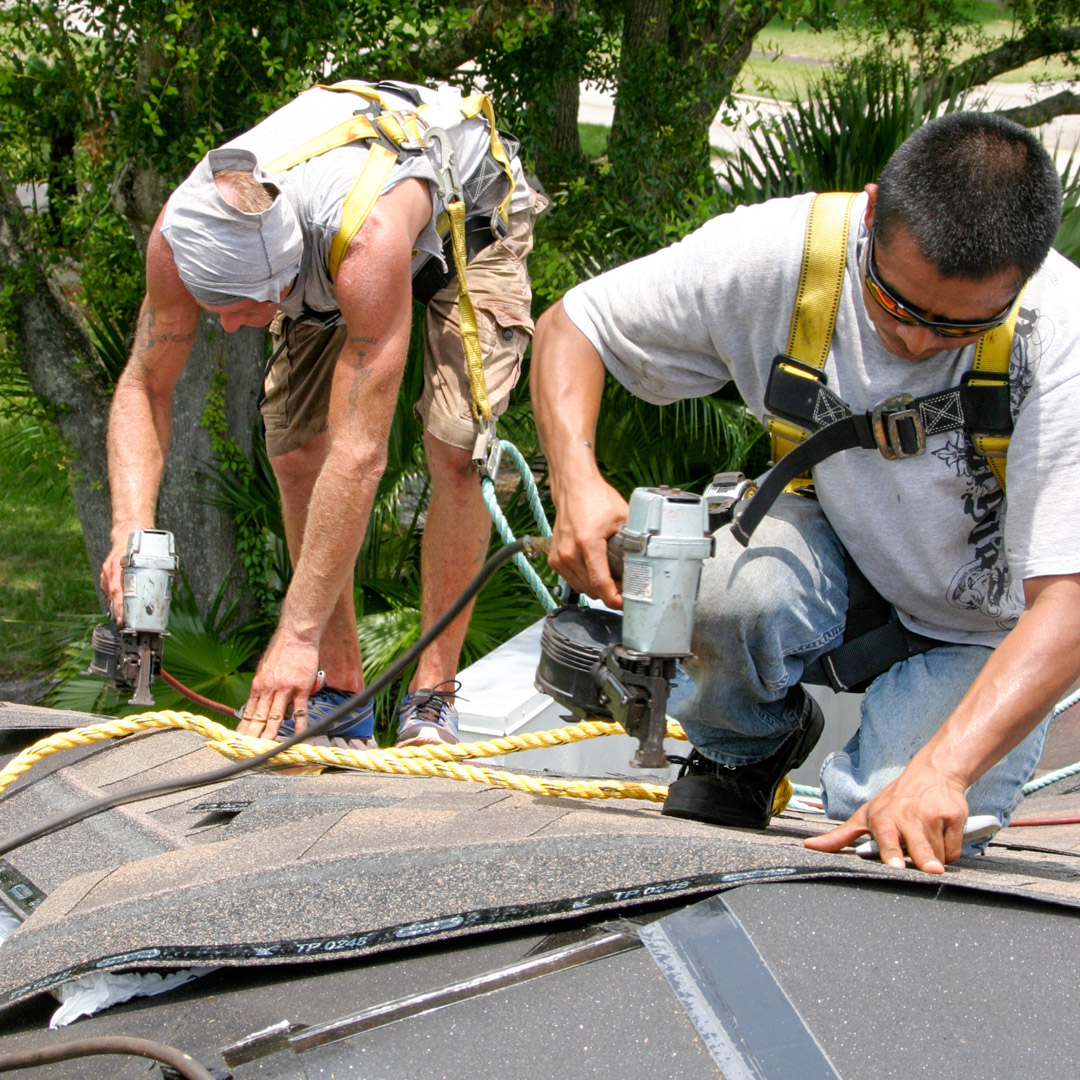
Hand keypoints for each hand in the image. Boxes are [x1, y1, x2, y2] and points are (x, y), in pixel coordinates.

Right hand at [100, 528, 145, 622]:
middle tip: (123, 622)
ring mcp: (106, 571)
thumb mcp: (149, 559)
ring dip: (117, 603)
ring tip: (122, 615)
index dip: (119, 606)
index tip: (122, 618)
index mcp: (119, 566)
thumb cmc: (142, 545)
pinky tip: (120, 600)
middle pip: (113, 594)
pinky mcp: (105, 572)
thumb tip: (162, 592)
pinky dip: (115, 595)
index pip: (117, 591)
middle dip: (118, 610)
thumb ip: (153, 575)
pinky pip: (109, 588)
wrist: (129, 531)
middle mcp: (110, 569)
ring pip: (110, 592)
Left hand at [238, 632, 320, 741]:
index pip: (249, 713)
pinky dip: (299, 725)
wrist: (296, 635)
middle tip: (248, 753)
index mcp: (258, 685)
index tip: (239, 743)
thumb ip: (264, 686)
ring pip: (275, 717)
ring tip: (266, 750)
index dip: (244, 729)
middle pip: (259, 719)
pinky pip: (299, 710)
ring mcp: (284, 689)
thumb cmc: (283, 649)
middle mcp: (268, 689)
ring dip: (270, 735)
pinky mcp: (300, 688)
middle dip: (253, 738)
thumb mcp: (266, 668)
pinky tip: (298, 736)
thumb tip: (263, 702)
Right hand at [548, 479, 628, 608]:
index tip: (624, 603)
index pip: (600, 584)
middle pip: (593, 590)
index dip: (614, 599)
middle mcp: (570, 553)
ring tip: (611, 577)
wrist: (572, 488)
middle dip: (610, 592)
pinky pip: (572, 581)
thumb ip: (635, 538)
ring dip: (597, 587)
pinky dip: (585, 580)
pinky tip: (595, 570)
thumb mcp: (622, 517)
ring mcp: (559, 558)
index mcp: (587, 543)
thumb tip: (649, 556)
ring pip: (582, 588)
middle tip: (624, 584)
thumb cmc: (595, 498)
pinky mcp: (554, 560)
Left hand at [804, 760, 968, 873]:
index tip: (896, 866)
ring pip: (937, 855)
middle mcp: (907, 816)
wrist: (932, 774)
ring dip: (933, 859)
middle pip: (919, 847)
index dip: (891, 852)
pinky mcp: (954, 818)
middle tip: (930, 870)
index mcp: (883, 818)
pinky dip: (948, 851)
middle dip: (924, 859)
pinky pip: (953, 850)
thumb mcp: (864, 815)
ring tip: (924, 843)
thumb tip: (811, 847)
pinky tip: (939, 836)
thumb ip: (840, 836)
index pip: (887, 837)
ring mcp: (932, 816)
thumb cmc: (894, 800)